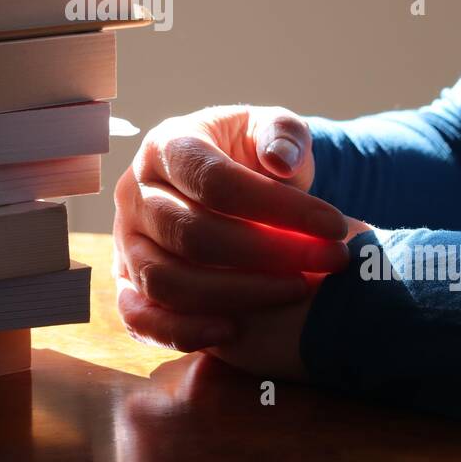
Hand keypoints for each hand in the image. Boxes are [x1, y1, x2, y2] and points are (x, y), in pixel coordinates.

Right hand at [113, 105, 354, 360]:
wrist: (222, 184)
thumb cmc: (250, 155)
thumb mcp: (272, 130)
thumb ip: (283, 135)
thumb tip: (280, 162)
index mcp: (166, 146)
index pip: (214, 181)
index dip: (278, 207)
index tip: (335, 225)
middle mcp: (134, 193)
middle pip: (191, 235)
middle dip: (268, 254)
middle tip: (328, 261)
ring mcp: (125, 242)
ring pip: (165, 280)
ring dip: (236, 294)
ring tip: (296, 289)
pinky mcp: (127, 283)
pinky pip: (139, 317)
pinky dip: (181, 330)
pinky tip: (233, 331)